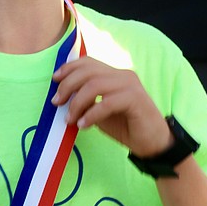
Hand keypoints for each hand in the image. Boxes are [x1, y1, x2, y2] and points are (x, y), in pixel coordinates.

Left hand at [51, 57, 170, 156]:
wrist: (152, 143)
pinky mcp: (135, 99)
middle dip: (68, 86)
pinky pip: (106, 102)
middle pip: (88, 71)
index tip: (54, 80)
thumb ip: (86, 100)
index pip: (88, 62)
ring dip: (77, 103)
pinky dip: (91, 114)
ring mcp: (130, 85)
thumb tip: (62, 96)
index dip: (69, 68)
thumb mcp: (99, 111)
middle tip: (56, 103)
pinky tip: (83, 125)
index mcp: (114, 74)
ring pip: (95, 85)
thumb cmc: (125, 126)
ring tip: (70, 120)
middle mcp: (123, 75)